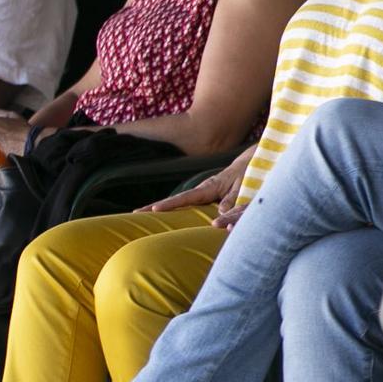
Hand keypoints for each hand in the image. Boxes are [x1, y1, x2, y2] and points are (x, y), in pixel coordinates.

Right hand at [141, 145, 255, 228]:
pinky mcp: (204, 197)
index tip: (153, 209)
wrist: (248, 164)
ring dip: (159, 208)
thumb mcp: (241, 186)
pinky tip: (160, 216)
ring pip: (178, 202)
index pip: (185, 197)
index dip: (169, 204)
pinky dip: (171, 209)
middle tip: (133, 213)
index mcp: (208, 187)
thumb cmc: (246, 174)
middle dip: (154, 205)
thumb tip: (220, 215)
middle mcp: (200, 190)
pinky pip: (186, 204)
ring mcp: (201, 193)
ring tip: (139, 215)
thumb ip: (231, 199)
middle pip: (174, 199)